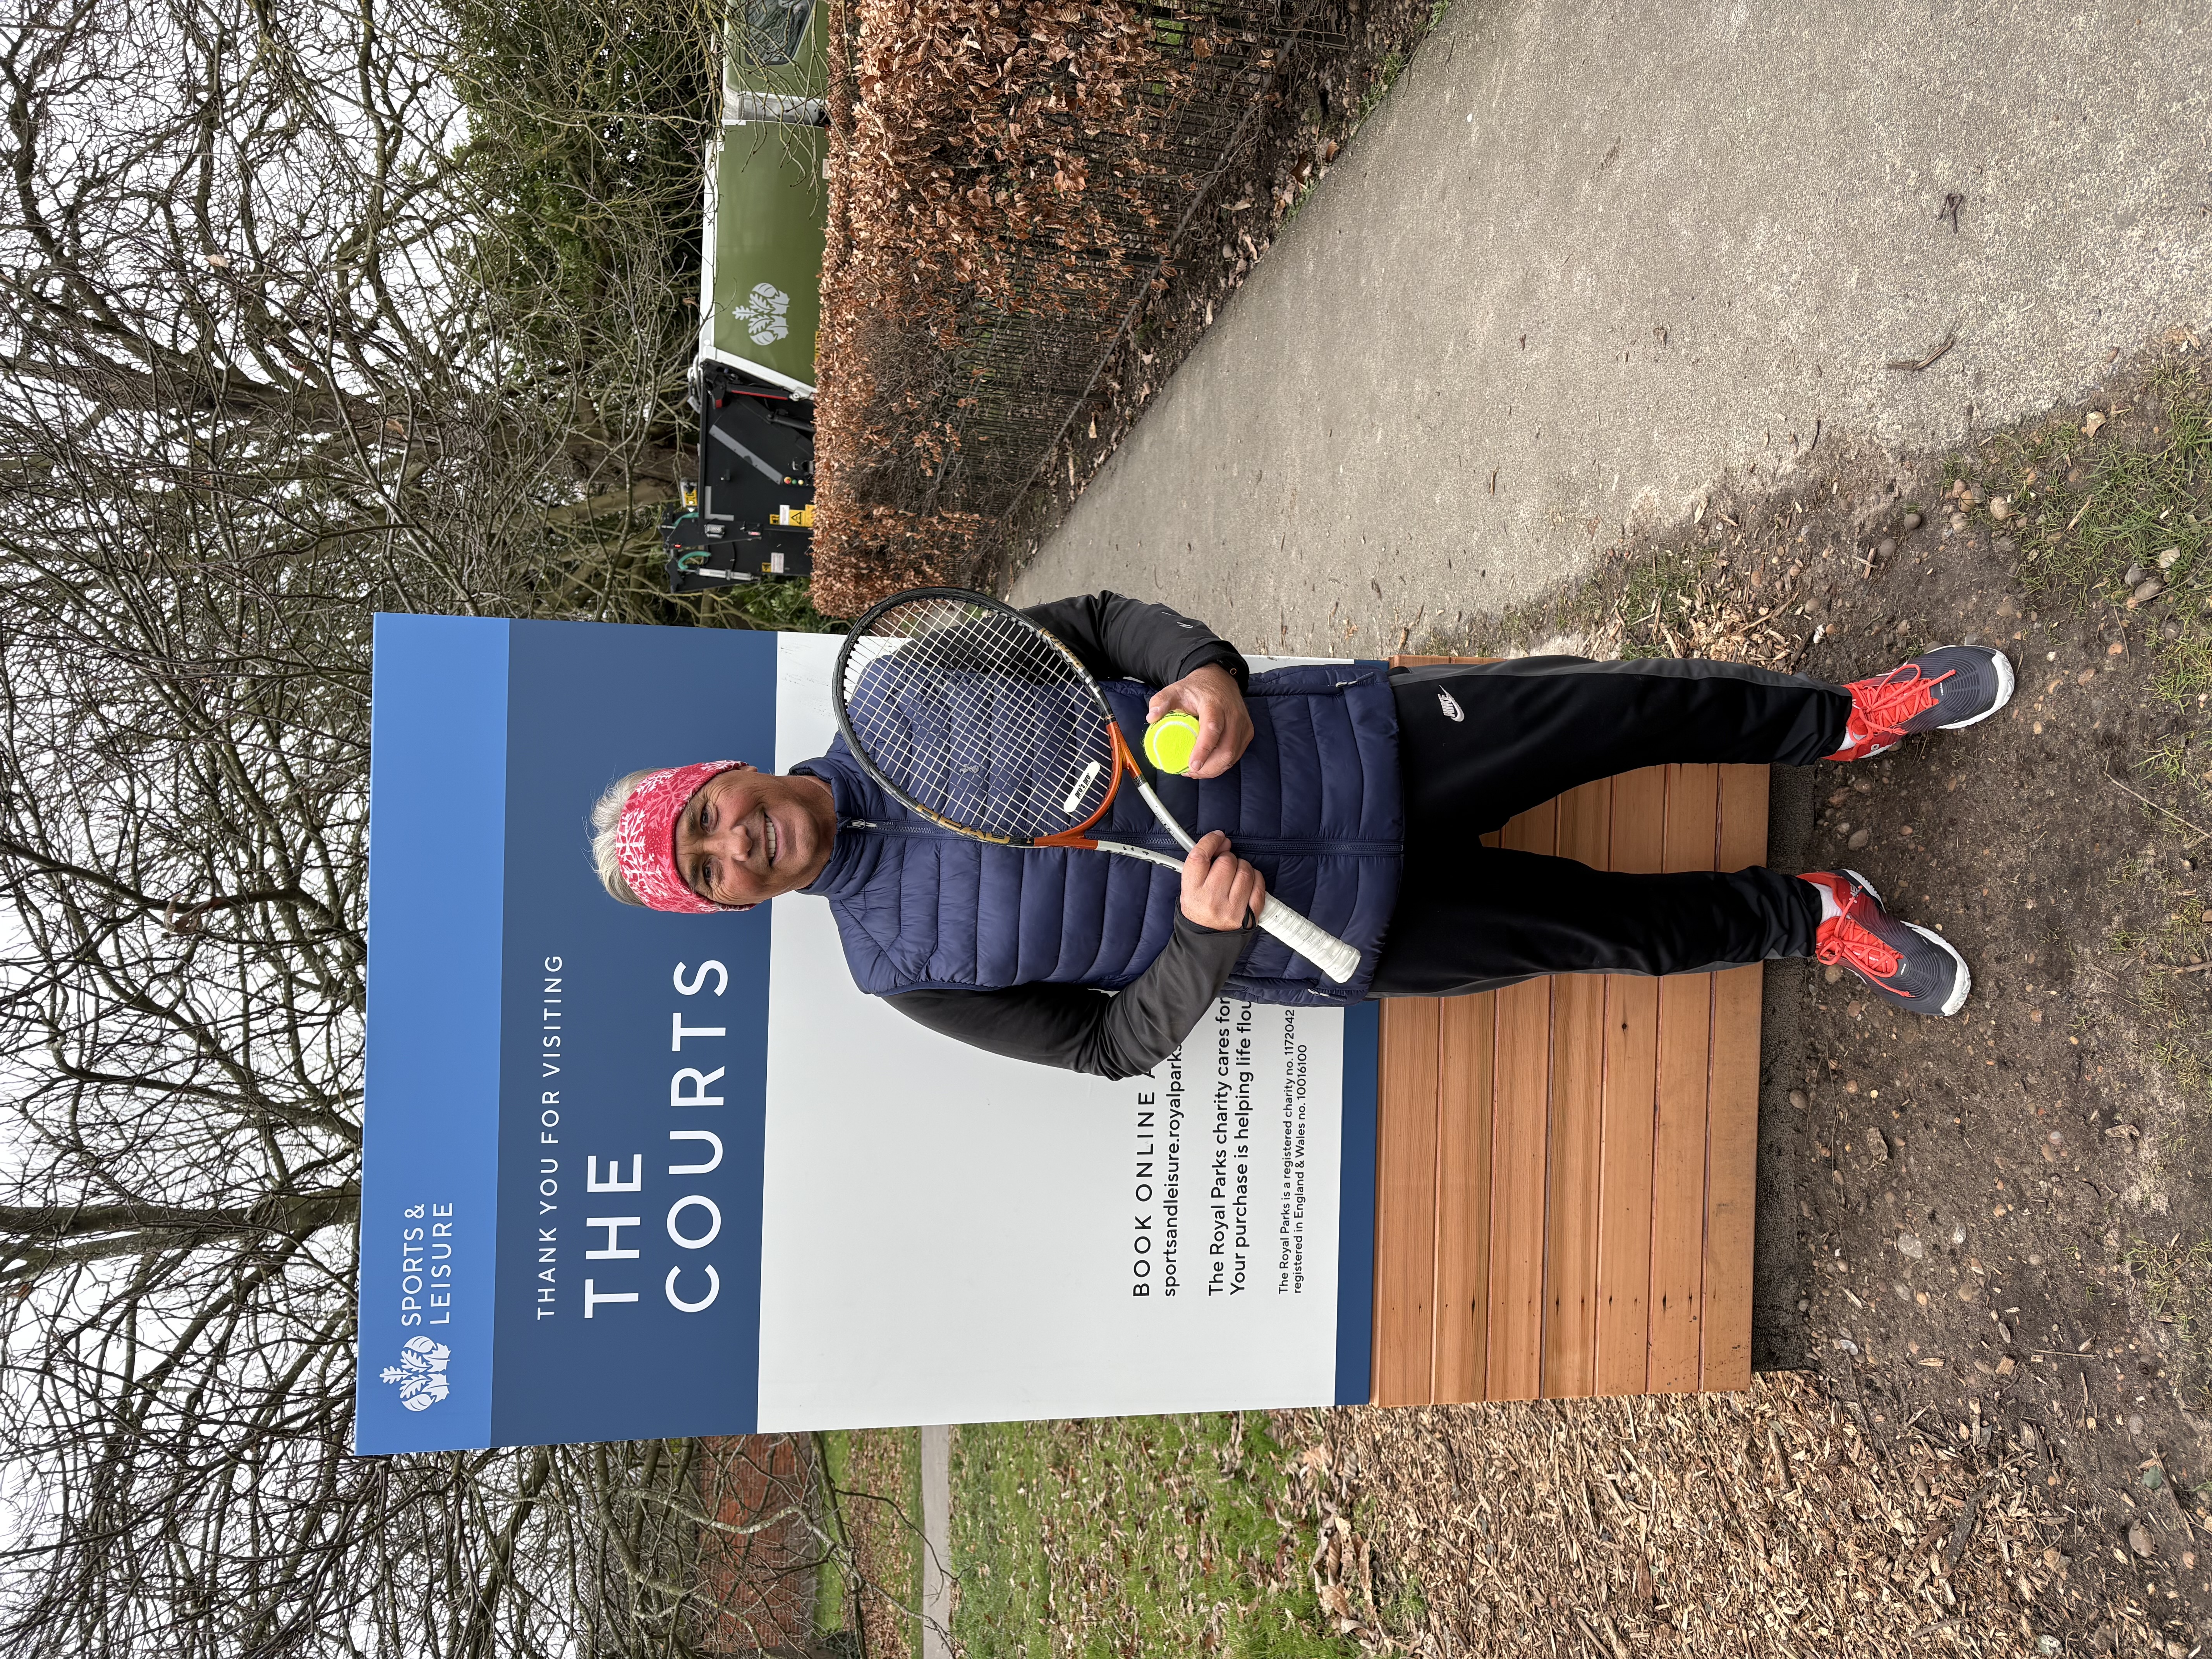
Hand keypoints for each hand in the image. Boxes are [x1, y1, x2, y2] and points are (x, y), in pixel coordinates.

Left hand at [1147, 663, 1251, 779]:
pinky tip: (1208, 765)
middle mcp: (1233, 715)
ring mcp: (1243, 725)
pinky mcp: (1247, 732)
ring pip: (1232, 756)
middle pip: (1226, 749)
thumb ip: (1160, 701)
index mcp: (1214, 704)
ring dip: (1214, 768)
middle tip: (1189, 772)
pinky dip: (1222, 764)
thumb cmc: (1196, 688)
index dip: (1204, 749)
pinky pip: (1236, 754)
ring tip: (1196, 771)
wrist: (1220, 679)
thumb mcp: (1174, 690)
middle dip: (1208, 768)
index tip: (1193, 765)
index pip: (1213, 728)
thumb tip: (1151, 718)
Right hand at [1179, 830, 1265, 931]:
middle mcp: (1211, 900)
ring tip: (1236, 875)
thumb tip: (1223, 842)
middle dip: (1228, 858)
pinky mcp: (1249, 915)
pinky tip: (1248, 882)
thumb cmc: (1199, 910)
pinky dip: (1256, 878)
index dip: (1210, 841)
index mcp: (1192, 892)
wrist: (1207, 942)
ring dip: (1243, 867)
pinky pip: (1259, 885)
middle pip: (1226, 861)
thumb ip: (1202, 864)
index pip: (1199, 857)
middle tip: (1225, 866)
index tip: (1218, 837)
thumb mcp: (1189, 889)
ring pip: (1245, 870)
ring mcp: (1232, 909)